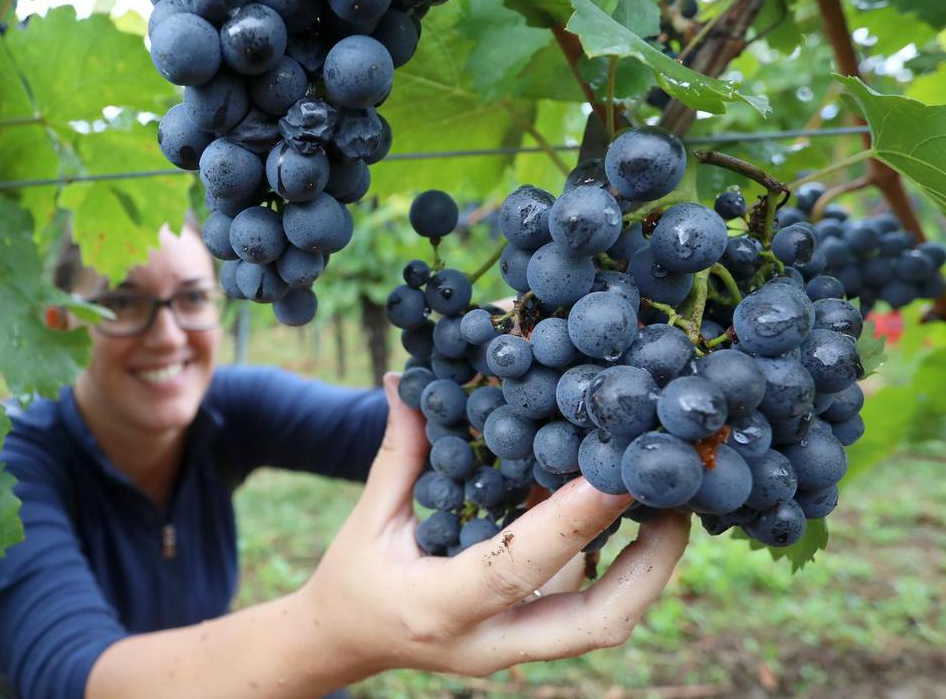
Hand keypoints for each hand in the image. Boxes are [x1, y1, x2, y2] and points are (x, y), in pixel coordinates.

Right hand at [300, 373, 689, 679]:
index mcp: (439, 608)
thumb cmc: (357, 575)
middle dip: (650, 565)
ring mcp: (519, 649)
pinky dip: (623, 561)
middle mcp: (490, 642)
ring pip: (606, 622)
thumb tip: (401, 380)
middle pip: (595, 624)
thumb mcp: (369, 516)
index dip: (569, 522)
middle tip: (676, 499)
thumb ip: (400, 453)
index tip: (616, 473)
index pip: (515, 569)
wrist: (351, 640)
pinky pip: (592, 605)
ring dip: (649, 565)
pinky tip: (635, 508)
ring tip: (672, 498)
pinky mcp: (535, 638)